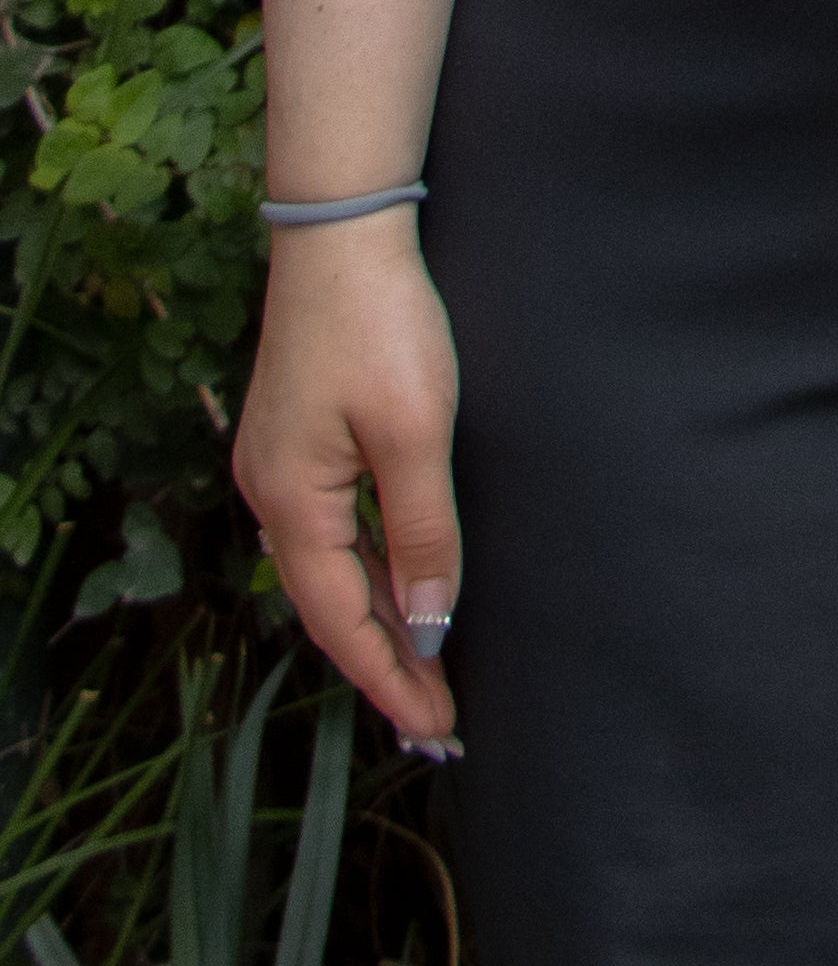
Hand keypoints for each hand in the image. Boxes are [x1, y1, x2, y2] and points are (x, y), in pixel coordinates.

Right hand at [231, 226, 463, 750]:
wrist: (343, 235)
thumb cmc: (381, 325)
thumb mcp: (416, 433)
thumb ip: (422, 533)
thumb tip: (432, 625)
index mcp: (290, 504)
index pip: (343, 621)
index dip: (392, 679)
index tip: (436, 730)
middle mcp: (271, 497)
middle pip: (331, 608)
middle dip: (386, 666)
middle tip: (437, 725)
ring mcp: (281, 470)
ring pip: (333, 573)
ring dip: (380, 623)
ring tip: (427, 676)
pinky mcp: (299, 444)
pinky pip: (336, 535)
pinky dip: (371, 574)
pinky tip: (402, 591)